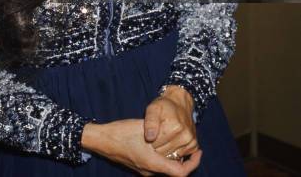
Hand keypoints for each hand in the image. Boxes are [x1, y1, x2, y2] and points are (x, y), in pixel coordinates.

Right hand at [81, 119, 201, 175]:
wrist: (102, 140)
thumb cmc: (121, 133)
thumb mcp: (143, 129)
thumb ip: (159, 132)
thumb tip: (174, 132)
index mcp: (153, 164)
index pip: (180, 172)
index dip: (193, 163)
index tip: (199, 151)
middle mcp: (150, 171)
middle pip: (174, 170)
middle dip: (185, 159)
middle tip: (192, 146)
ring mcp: (144, 169)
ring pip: (166, 166)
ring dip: (175, 156)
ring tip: (180, 141)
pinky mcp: (139, 165)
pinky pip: (158, 163)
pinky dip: (165, 155)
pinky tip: (163, 141)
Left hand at [144, 86, 199, 160]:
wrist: (180, 103)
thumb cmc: (164, 106)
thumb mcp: (153, 108)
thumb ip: (150, 122)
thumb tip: (149, 138)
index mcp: (175, 127)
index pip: (156, 146)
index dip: (150, 141)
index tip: (150, 133)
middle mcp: (185, 135)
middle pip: (164, 153)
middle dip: (157, 147)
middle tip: (155, 136)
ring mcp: (191, 141)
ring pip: (172, 156)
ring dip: (166, 150)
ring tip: (162, 139)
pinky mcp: (194, 145)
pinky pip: (179, 156)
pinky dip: (174, 152)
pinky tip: (170, 142)